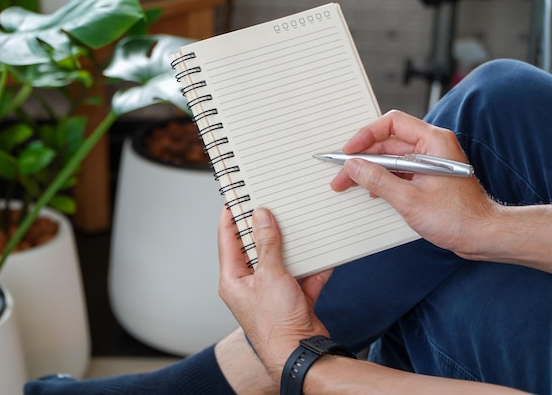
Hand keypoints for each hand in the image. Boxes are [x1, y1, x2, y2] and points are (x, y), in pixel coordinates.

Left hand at [218, 206, 331, 380]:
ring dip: (293, 248)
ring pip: (281, 260)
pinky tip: (324, 257)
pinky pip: (303, 275)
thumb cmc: (277, 325)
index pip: (227, 240)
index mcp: (234, 279)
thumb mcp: (271, 275)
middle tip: (272, 205)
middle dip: (267, 229)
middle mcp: (250, 285)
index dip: (230, 217)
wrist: (301, 353)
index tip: (235, 198)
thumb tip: (261, 217)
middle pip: (256, 248)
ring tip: (300, 226)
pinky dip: (314, 268)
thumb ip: (268, 244)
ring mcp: (272, 292)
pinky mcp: (293, 298)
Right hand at [330, 110, 496, 257]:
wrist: (482, 236)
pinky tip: (370, 190)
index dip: (366, 135)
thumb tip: (354, 167)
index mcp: (433, 141)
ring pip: (391, 158)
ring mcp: (429, 162)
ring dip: (370, 170)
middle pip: (388, 142)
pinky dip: (382, 179)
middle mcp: (432, 147)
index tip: (350, 151)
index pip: (392, 123)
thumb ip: (378, 180)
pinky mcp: (427, 177)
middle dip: (363, 158)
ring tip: (350, 182)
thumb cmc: (459, 217)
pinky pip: (398, 171)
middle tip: (343, 173)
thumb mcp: (409, 199)